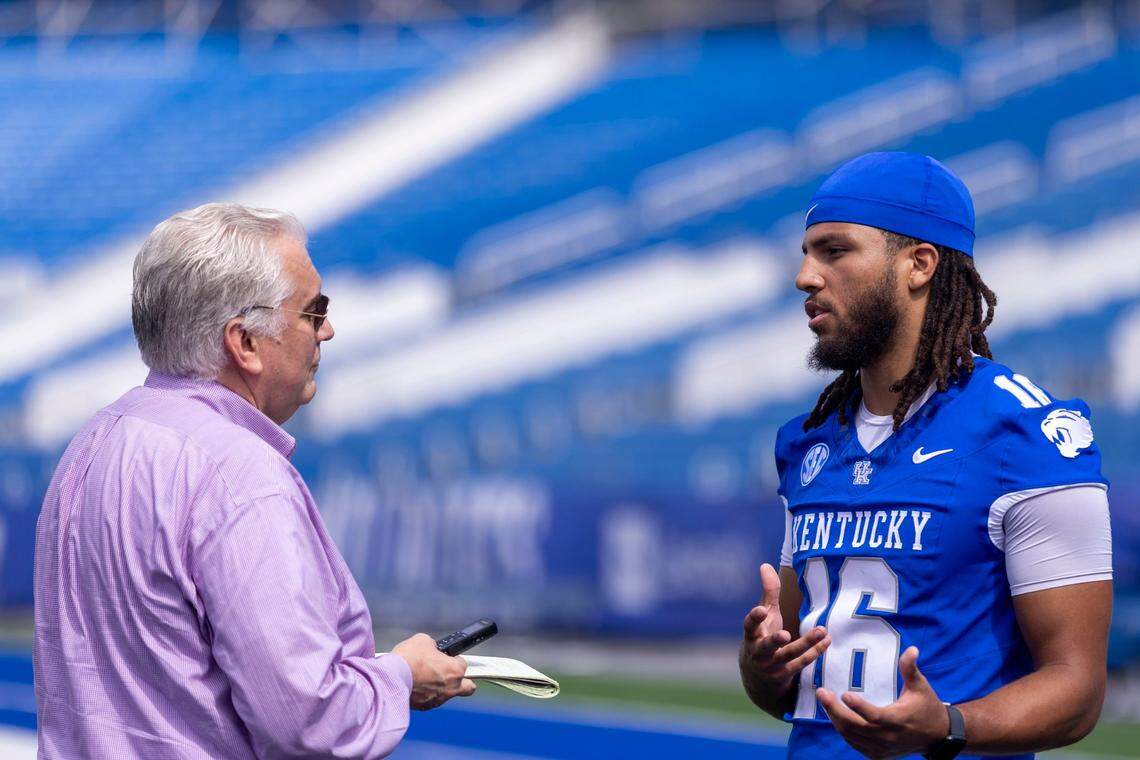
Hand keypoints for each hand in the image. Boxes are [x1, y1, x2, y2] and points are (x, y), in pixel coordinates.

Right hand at [392, 633, 476, 709]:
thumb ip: (433, 646)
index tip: (446, 658)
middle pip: (468, 687)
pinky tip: (416, 685)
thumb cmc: (409, 659)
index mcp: (455, 670)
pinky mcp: (424, 707)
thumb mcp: (423, 641)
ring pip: (447, 695)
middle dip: (463, 681)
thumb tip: (431, 648)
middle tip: (450, 674)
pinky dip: (425, 694)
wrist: (390, 678)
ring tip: (425, 678)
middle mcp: (451, 688)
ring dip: (440, 687)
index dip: (453, 659)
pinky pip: (430, 700)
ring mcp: (438, 700)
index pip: (462, 664)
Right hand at [739, 563, 829, 709]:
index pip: (749, 626)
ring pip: (789, 655)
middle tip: (785, 634)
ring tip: (822, 631)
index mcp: (751, 635)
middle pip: (767, 646)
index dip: (754, 618)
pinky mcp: (785, 675)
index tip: (761, 610)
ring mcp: (772, 666)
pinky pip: (801, 663)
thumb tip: (765, 565)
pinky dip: (815, 652)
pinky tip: (827, 641)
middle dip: (775, 641)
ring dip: (806, 644)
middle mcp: (759, 652)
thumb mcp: (764, 616)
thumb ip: (767, 592)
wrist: (758, 678)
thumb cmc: (762, 637)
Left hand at [816, 646, 948, 758]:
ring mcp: (881, 749)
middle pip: (855, 727)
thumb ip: (910, 669)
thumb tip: (911, 649)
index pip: (874, 716)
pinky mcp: (878, 754)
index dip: (859, 707)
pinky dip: (843, 731)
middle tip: (822, 693)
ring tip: (825, 701)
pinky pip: (854, 743)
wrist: (938, 736)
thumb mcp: (920, 687)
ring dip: (835, 719)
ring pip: (851, 736)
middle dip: (835, 710)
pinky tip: (835, 716)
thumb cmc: (927, 707)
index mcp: (898, 720)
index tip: (844, 694)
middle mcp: (888, 738)